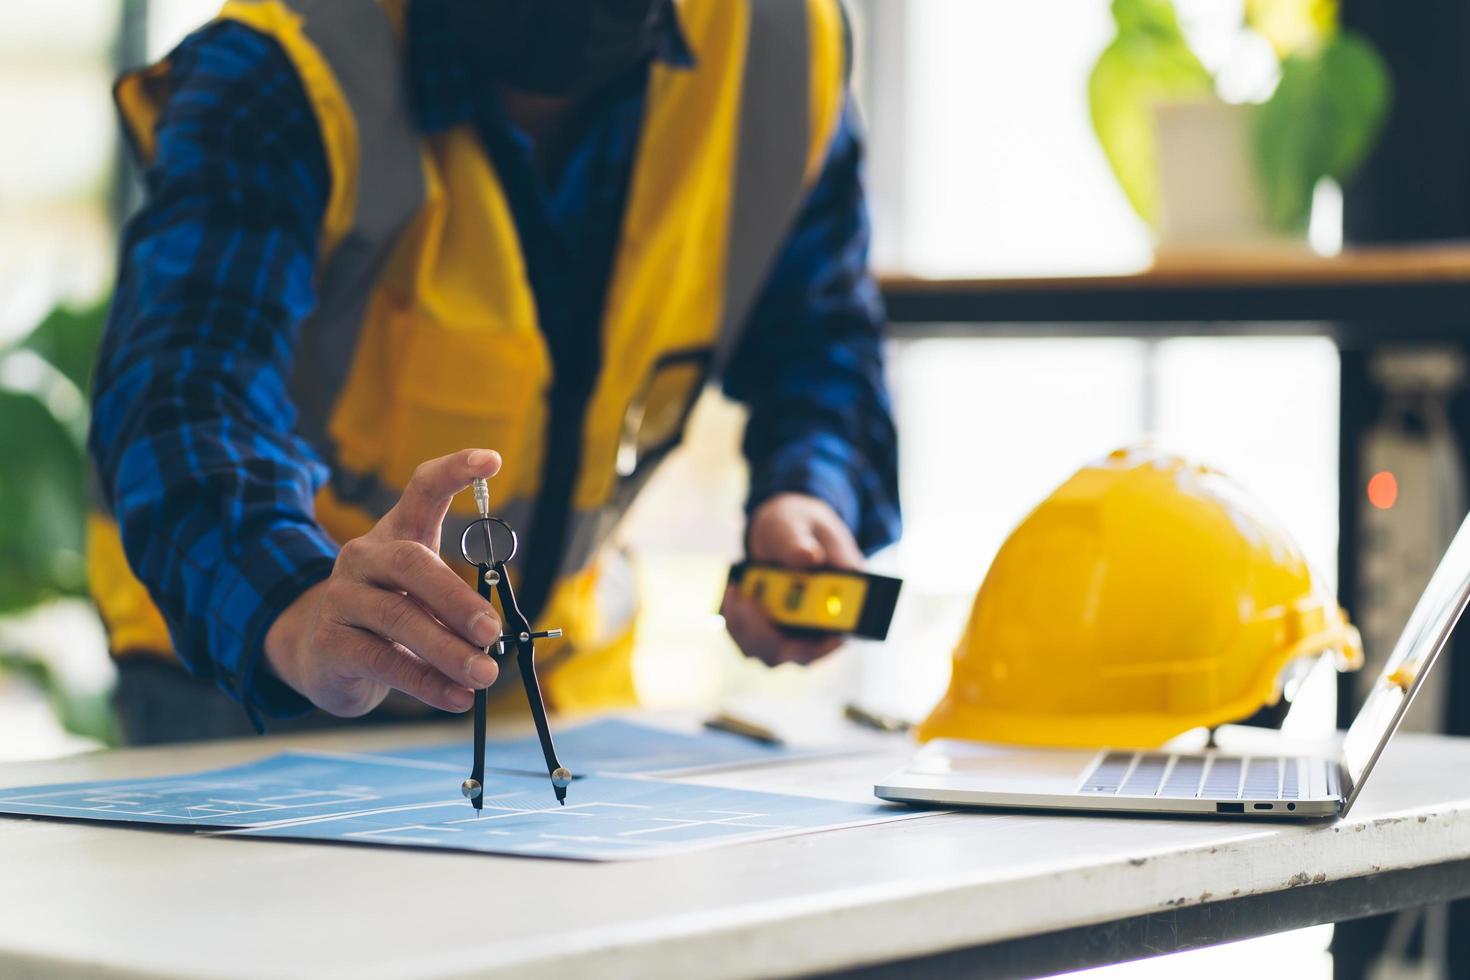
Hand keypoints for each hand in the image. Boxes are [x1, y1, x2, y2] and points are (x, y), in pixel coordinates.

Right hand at [264, 449, 504, 716]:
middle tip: (492, 631)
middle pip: (410, 564)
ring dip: (447, 651)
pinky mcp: (330, 643)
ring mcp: (341, 598)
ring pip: (396, 620)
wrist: (322, 655)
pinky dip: (426, 683)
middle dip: (455, 598)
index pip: (421, 490)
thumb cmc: (389, 617)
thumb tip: (493, 638)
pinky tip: (457, 698)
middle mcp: (363, 557)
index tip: (492, 460)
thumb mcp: (422, 600)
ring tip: (484, 674)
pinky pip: (382, 662)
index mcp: (395, 536)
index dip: (454, 471)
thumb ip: (456, 608)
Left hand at [721, 493, 864, 666]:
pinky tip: (732, 592)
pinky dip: (735, 620)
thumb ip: (802, 542)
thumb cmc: (804, 527)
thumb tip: (808, 557)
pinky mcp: (768, 632)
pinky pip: (747, 640)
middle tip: (745, 602)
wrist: (785, 529)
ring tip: (735, 590)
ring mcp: (794, 634)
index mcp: (848, 603)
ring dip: (746, 626)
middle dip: (767, 633)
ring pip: (767, 652)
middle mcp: (823, 628)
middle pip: (797, 655)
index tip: (789, 632)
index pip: (840, 639)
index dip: (822, 646)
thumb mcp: (803, 524)